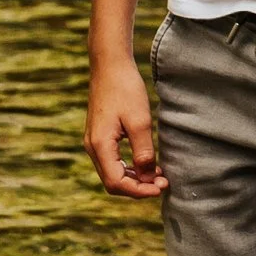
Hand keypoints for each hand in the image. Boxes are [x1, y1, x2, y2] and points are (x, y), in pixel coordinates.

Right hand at [86, 53, 164, 199]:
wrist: (110, 65)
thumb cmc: (125, 89)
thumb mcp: (140, 120)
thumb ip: (143, 151)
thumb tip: (149, 178)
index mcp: (99, 145)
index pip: (116, 182)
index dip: (138, 190)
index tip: (160, 188)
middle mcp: (92, 147)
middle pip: (112, 181)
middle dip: (138, 187)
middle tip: (163, 184)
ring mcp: (94, 142)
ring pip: (112, 172)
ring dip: (135, 178)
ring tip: (159, 176)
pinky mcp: (100, 136)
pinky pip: (112, 161)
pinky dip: (129, 167)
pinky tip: (148, 164)